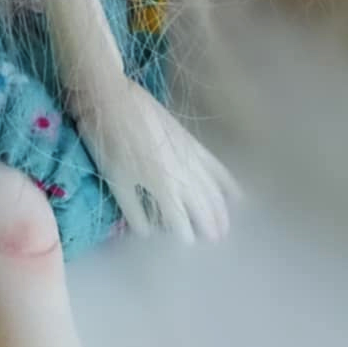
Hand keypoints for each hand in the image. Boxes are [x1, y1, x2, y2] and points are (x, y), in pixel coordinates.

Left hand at [69, 73, 241, 242]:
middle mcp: (184, 176)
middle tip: (214, 242)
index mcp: (164, 188)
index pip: (181, 223)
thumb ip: (133, 211)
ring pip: (214, 191)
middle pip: (204, 209)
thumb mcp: (116, 181)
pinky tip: (239, 196)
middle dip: (209, 228)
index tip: (187, 247)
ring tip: (224, 228)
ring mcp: (191, 158)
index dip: (186, 238)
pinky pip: (216, 167)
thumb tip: (147, 234)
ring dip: (221, 211)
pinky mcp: (192, 142)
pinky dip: (228, 183)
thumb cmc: (109, 141)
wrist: (112, 99)